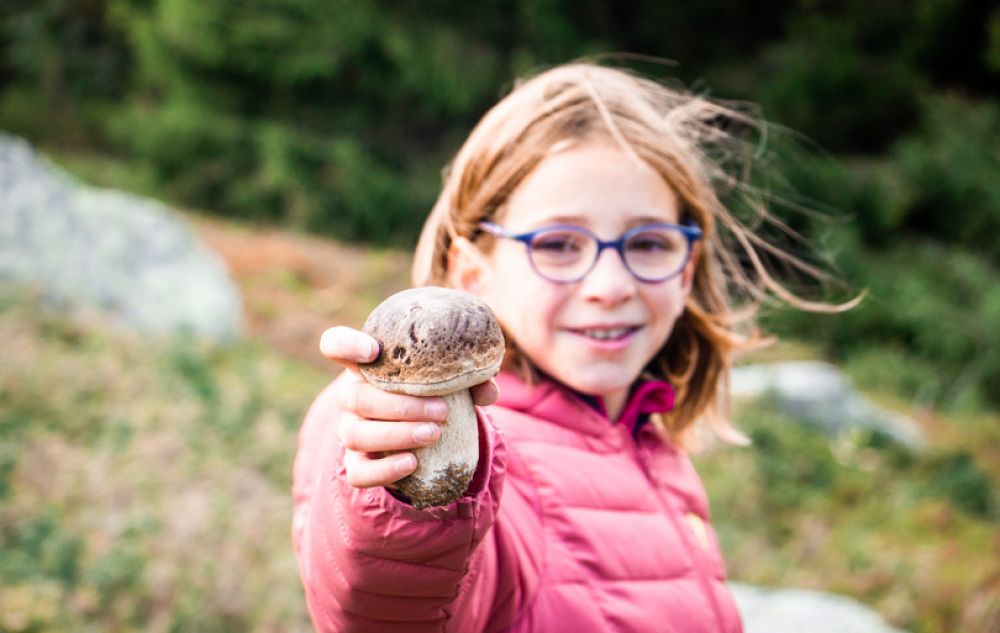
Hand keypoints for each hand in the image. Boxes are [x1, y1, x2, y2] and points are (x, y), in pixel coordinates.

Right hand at [319, 326, 499, 488]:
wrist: (430, 433)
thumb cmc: (436, 393)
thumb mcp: (453, 380)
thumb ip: (470, 379)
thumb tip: (488, 389)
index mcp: (368, 365)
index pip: (336, 344)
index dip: (345, 345)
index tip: (372, 350)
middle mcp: (352, 396)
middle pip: (353, 397)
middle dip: (398, 405)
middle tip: (441, 411)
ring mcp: (351, 431)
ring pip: (355, 434)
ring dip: (396, 434)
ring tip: (434, 434)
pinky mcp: (358, 464)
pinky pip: (359, 472)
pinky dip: (383, 470)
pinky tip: (412, 463)